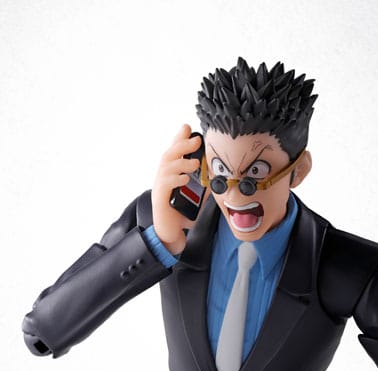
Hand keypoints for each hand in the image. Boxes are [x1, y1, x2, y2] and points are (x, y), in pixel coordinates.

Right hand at [151, 124, 204, 254]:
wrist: (170, 236)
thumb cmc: (181, 216)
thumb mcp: (197, 197)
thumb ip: (204, 186)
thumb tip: (218, 177)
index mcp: (170, 175)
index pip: (174, 152)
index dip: (179, 138)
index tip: (188, 127)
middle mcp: (162, 178)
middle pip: (168, 155)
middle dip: (182, 145)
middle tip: (195, 140)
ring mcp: (160, 188)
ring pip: (166, 167)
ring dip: (181, 162)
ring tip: (195, 162)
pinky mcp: (160, 200)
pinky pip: (165, 185)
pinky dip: (175, 179)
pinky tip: (185, 179)